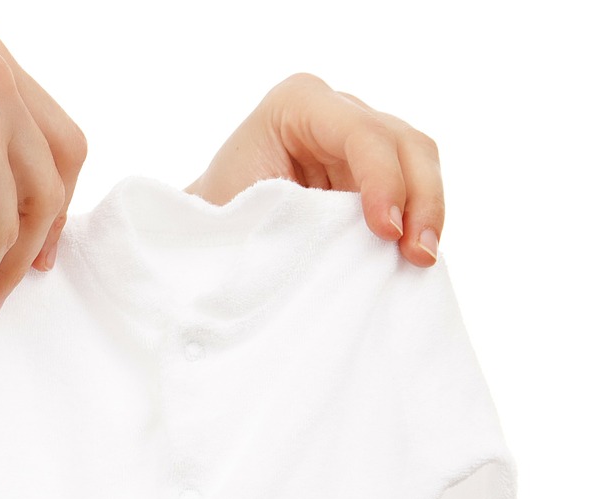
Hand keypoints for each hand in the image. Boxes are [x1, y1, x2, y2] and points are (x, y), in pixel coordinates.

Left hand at [185, 72, 442, 266]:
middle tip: (418, 253)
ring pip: (419, 162)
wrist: (208, 226)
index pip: (361, 133)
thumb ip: (296, 213)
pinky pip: (414, 187)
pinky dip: (419, 219)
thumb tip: (347, 242)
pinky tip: (416, 253)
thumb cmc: (216, 213)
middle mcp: (338, 110)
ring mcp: (362, 137)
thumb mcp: (246, 205)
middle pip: (404, 142)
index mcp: (298, 102)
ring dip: (428, 211)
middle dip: (420, 198)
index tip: (385, 231)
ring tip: (421, 259)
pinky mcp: (374, 169)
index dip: (383, 180)